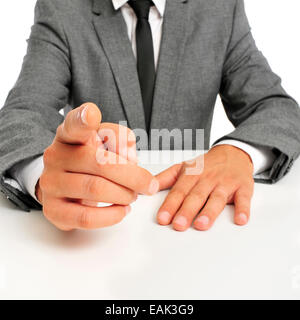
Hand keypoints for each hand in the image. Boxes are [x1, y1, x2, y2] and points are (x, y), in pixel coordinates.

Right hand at [37, 103, 158, 230]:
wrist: (65, 185)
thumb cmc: (90, 160)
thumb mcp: (105, 142)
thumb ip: (120, 138)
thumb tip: (129, 157)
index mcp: (69, 135)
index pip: (74, 123)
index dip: (83, 118)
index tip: (92, 114)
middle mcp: (56, 156)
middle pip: (100, 162)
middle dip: (133, 176)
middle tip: (148, 185)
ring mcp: (51, 183)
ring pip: (95, 189)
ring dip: (124, 195)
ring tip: (133, 196)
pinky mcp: (53, 209)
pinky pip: (86, 217)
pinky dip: (112, 215)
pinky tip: (122, 210)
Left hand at [156, 145, 253, 230]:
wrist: (233, 153)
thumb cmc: (206, 164)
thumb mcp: (183, 167)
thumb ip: (165, 178)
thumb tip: (147, 188)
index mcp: (192, 174)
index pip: (179, 191)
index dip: (170, 205)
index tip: (162, 218)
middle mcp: (208, 178)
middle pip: (196, 196)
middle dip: (186, 211)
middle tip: (178, 225)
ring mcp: (226, 183)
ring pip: (217, 198)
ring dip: (209, 212)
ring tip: (201, 225)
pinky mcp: (243, 187)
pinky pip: (244, 198)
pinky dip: (243, 209)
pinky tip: (240, 220)